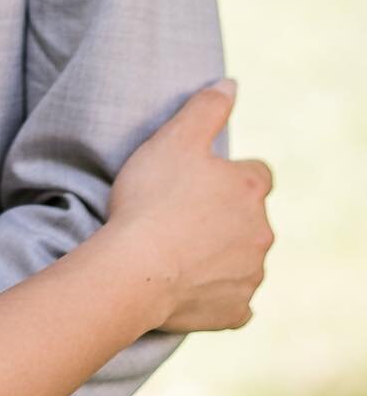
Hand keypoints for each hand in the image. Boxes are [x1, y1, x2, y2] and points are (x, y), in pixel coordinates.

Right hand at [108, 80, 273, 332]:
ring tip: (175, 248)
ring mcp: (251, 274)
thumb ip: (207, 108)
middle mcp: (261, 232)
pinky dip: (214, 292)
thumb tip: (231, 85)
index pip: (257, 173)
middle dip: (223, 215)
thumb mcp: (173, 138)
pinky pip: (232, 300)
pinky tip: (186, 283)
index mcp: (250, 189)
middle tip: (178, 213)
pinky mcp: (236, 311)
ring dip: (219, 252)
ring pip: (242, 258)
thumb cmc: (151, 198)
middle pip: (250, 217)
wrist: (134, 270)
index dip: (229, 174)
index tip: (198, 180)